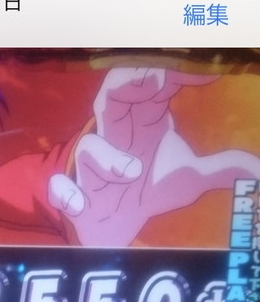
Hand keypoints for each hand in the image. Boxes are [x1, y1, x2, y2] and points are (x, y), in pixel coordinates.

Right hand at [49, 68, 259, 246]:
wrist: (110, 231)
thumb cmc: (144, 194)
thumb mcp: (187, 180)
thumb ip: (221, 169)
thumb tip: (257, 168)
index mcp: (142, 125)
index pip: (154, 82)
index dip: (177, 70)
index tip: (205, 76)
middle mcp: (116, 138)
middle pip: (114, 92)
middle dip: (134, 84)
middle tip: (161, 84)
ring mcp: (91, 168)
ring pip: (90, 145)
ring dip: (109, 157)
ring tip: (132, 173)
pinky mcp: (73, 196)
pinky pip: (61, 186)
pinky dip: (68, 192)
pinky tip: (82, 204)